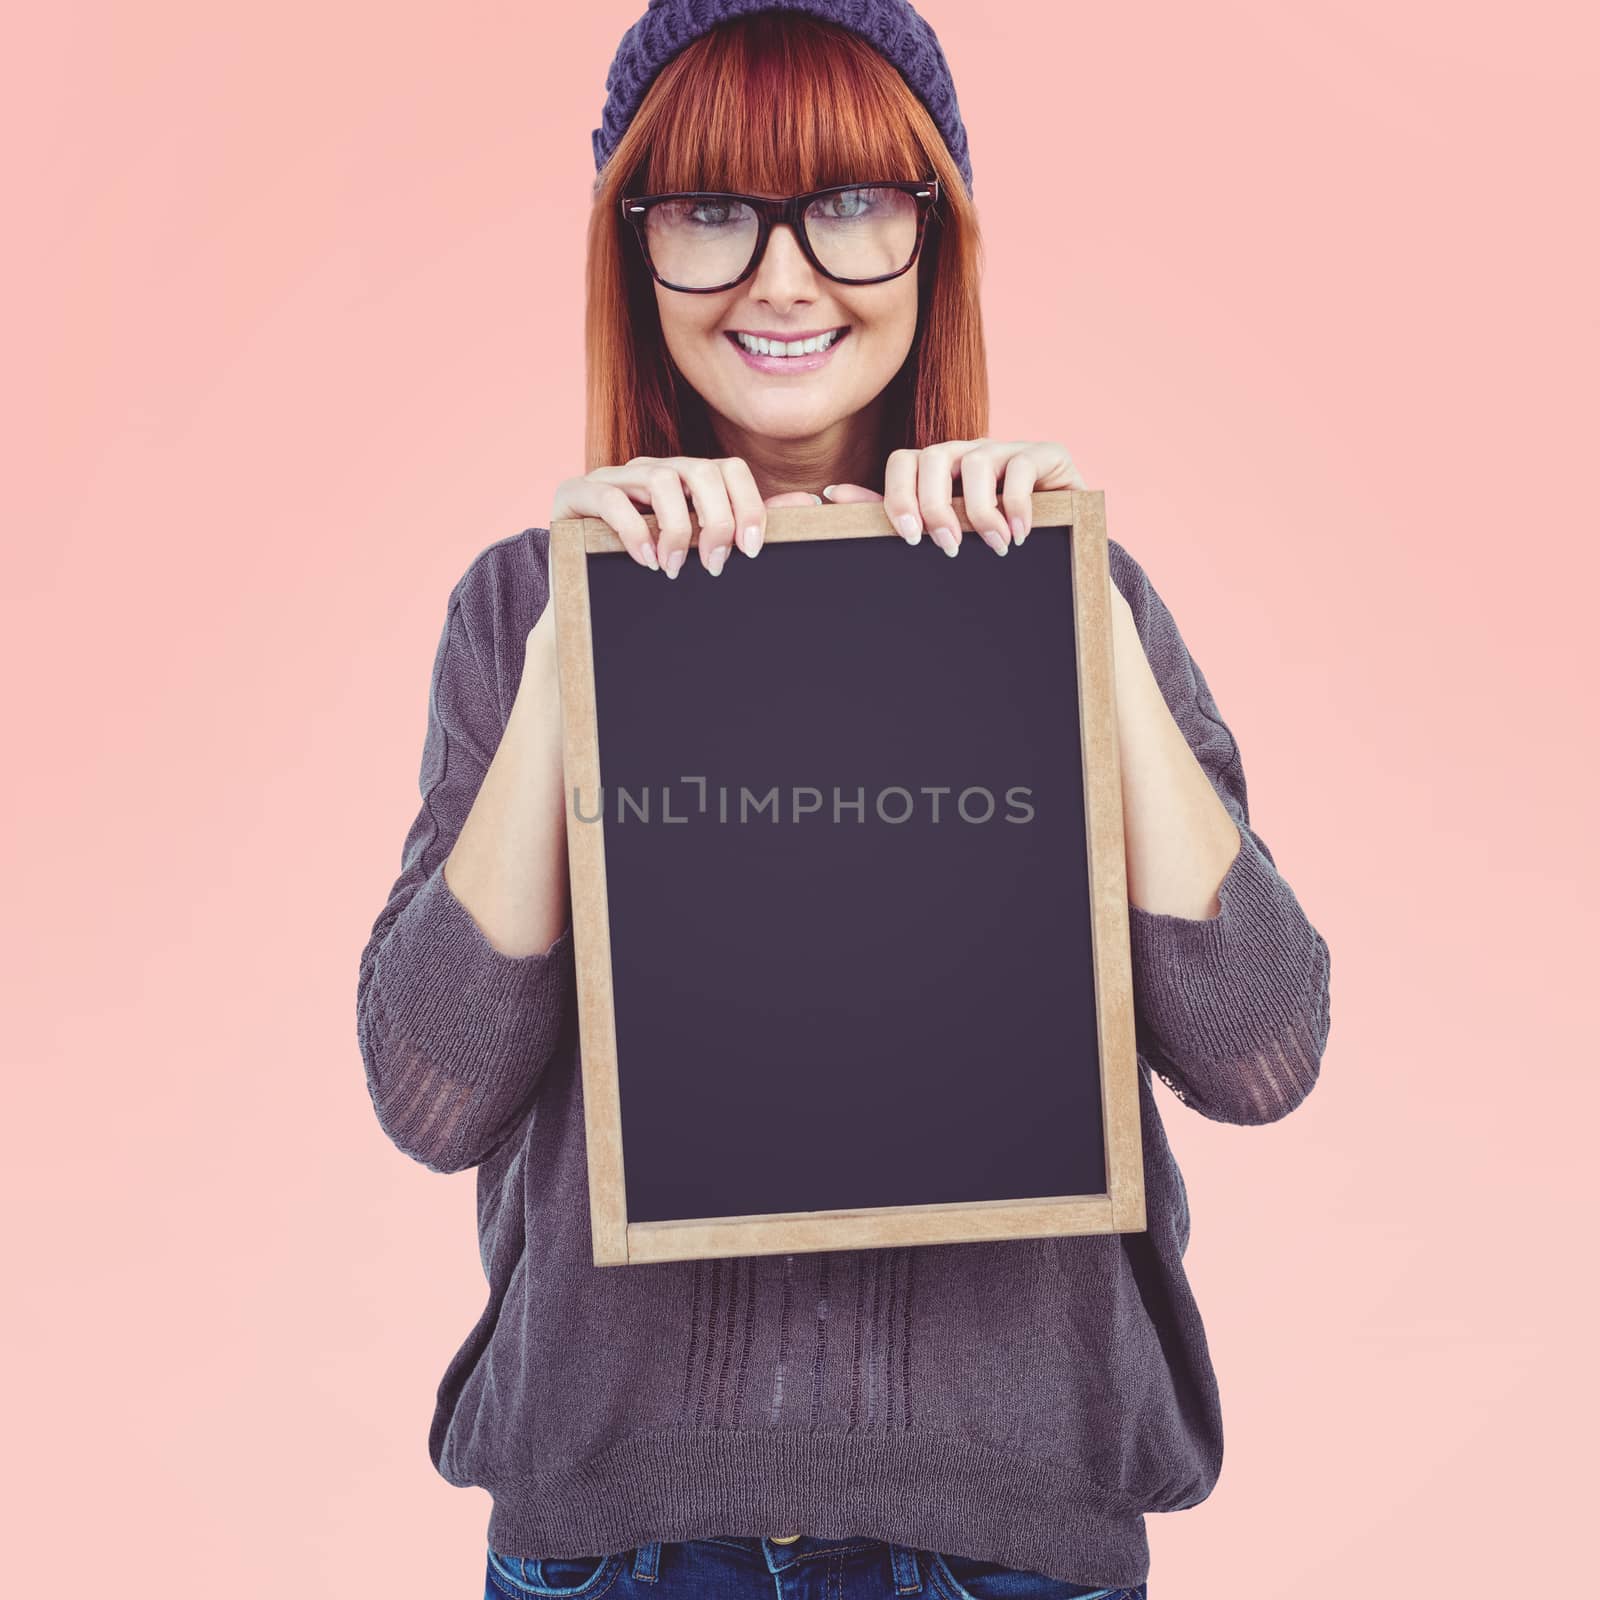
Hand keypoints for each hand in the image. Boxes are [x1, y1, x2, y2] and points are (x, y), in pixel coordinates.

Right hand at [551, 457, 820, 578]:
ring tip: (675, 569)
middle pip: (700, 470)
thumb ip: (743, 524)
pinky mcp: (577, 494)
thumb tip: (808, 503)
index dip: (747, 506)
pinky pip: (611, 500)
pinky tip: (646, 563)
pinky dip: (635, 533)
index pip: (728, 469)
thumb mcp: (699, 548)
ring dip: (676, 530)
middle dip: (716, 521)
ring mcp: (612, 478)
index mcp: (683, 479)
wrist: (579, 591)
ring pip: (660, 480)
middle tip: (715, 566)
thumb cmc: (647, 570)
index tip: (751, 550)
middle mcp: (650, 470)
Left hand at [820, 439, 1086, 556]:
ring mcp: (1006, 450)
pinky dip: (1017, 504)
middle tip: (948, 546)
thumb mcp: (945, 531)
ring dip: (981, 511)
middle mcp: (967, 453)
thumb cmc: (992, 539)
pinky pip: (1021, 467)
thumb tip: (832, 494)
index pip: (903, 463)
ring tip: (993, 547)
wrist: (1062, 546)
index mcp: (937, 470)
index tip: (911, 537)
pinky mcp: (1045, 454)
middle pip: (934, 458)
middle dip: (936, 505)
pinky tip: (1018, 535)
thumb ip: (895, 513)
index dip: (900, 497)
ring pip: (977, 461)